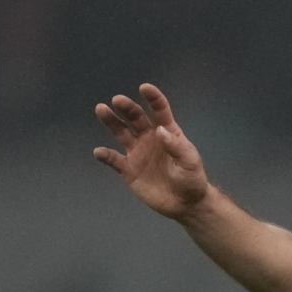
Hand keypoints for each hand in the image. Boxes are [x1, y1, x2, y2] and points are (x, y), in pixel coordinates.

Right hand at [93, 84, 211, 219]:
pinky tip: (99, 152)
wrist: (185, 203)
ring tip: (101, 109)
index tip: (145, 88)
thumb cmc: (192, 179)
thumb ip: (176, 146)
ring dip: (111, 121)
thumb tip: (159, 130)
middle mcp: (149, 137)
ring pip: (120, 132)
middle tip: (117, 100)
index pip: (160, 111)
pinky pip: (113, 159)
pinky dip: (105, 156)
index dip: (153, 98)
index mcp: (167, 132)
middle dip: (127, 108)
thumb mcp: (190, 162)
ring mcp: (137, 152)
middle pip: (135, 118)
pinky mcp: (128, 168)